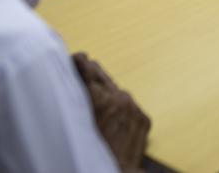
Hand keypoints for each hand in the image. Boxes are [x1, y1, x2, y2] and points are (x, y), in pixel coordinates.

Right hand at [73, 53, 149, 171]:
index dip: (80, 63)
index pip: (87, 71)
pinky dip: (122, 110)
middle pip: (102, 76)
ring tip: (97, 94)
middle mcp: (119, 99)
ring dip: (107, 92)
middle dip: (91, 72)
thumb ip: (78, 101)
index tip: (76, 57)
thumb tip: (75, 86)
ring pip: (117, 92)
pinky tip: (114, 118)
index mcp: (100, 99)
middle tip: (83, 64)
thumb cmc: (94, 152)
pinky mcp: (144, 119)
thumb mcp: (79, 123)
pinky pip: (131, 108)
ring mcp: (134, 108)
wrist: (120, 171)